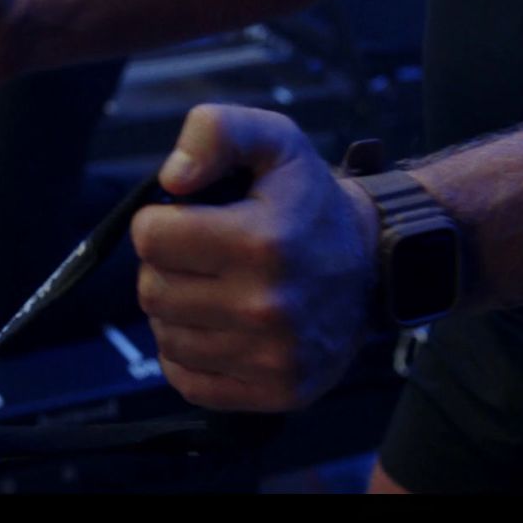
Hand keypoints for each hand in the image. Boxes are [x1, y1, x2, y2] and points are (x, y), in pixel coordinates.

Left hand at [130, 104, 380, 412]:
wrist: (370, 263)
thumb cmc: (307, 201)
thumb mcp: (274, 140)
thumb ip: (216, 131)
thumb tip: (171, 179)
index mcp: (262, 241)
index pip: (151, 238)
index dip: (160, 221)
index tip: (189, 219)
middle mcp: (267, 306)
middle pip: (151, 291)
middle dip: (168, 267)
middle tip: (204, 255)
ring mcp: (272, 357)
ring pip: (166, 336)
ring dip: (178, 311)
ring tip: (217, 288)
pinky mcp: (275, 391)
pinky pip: (187, 381)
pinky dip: (191, 354)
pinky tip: (220, 326)